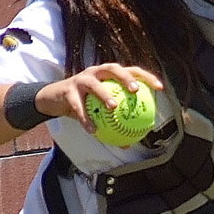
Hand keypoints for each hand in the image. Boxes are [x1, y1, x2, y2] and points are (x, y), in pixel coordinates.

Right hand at [35, 63, 163, 133]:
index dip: (146, 77)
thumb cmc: (83, 103)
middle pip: (113, 69)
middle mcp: (96, 72)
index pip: (131, 70)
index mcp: (108, 75)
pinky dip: (85, 118)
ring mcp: (81, 79)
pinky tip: (92, 130)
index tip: (160, 88)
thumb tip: (129, 143)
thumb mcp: (98, 111)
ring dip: (104, 94)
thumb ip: (114, 123)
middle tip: (134, 91)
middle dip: (125, 77)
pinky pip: (78, 106)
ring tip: (113, 107)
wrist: (54, 100)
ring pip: (94, 84)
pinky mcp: (67, 90)